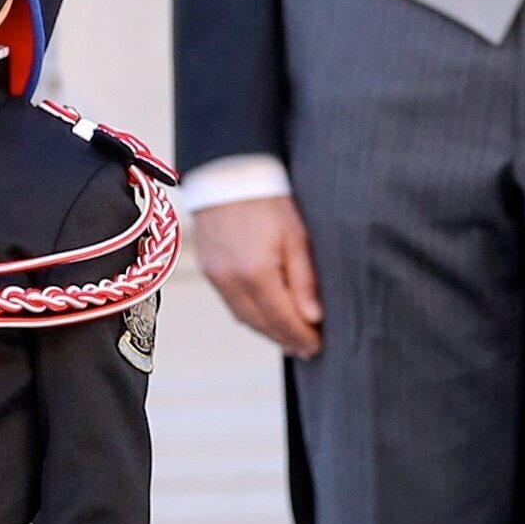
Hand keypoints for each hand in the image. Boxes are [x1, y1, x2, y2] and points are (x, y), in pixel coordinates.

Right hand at [193, 196, 322, 357]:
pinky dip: (249, 314)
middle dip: (284, 339)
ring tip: (288, 338)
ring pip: (242, 317)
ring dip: (266, 330)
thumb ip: (305, 280)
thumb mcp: (297, 236)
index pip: (281, 319)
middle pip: (260, 324)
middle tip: (306, 349)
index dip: (300, 337)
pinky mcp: (208, 269)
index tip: (316, 348)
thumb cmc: (266, 198)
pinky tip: (265, 315)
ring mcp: (215, 276)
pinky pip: (230, 302)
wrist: (228, 174)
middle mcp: (230, 280)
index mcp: (255, 273)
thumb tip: (313, 317)